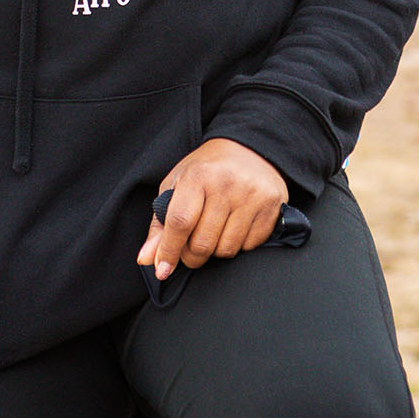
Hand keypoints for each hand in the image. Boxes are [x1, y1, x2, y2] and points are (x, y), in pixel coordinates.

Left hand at [137, 138, 287, 282]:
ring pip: (226, 250)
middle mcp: (227, 184)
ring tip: (214, 232)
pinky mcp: (271, 206)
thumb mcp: (177, 185)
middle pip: (202, 243)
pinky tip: (235, 227)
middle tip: (191, 248)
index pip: (180, 222)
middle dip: (191, 256)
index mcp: (198, 175)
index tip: (163, 269)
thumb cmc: (207, 169)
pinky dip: (238, 246)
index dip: (169, 250)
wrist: (250, 148)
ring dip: (215, 251)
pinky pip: (249, 247)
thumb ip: (160, 223)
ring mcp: (252, 196)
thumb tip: (147, 260)